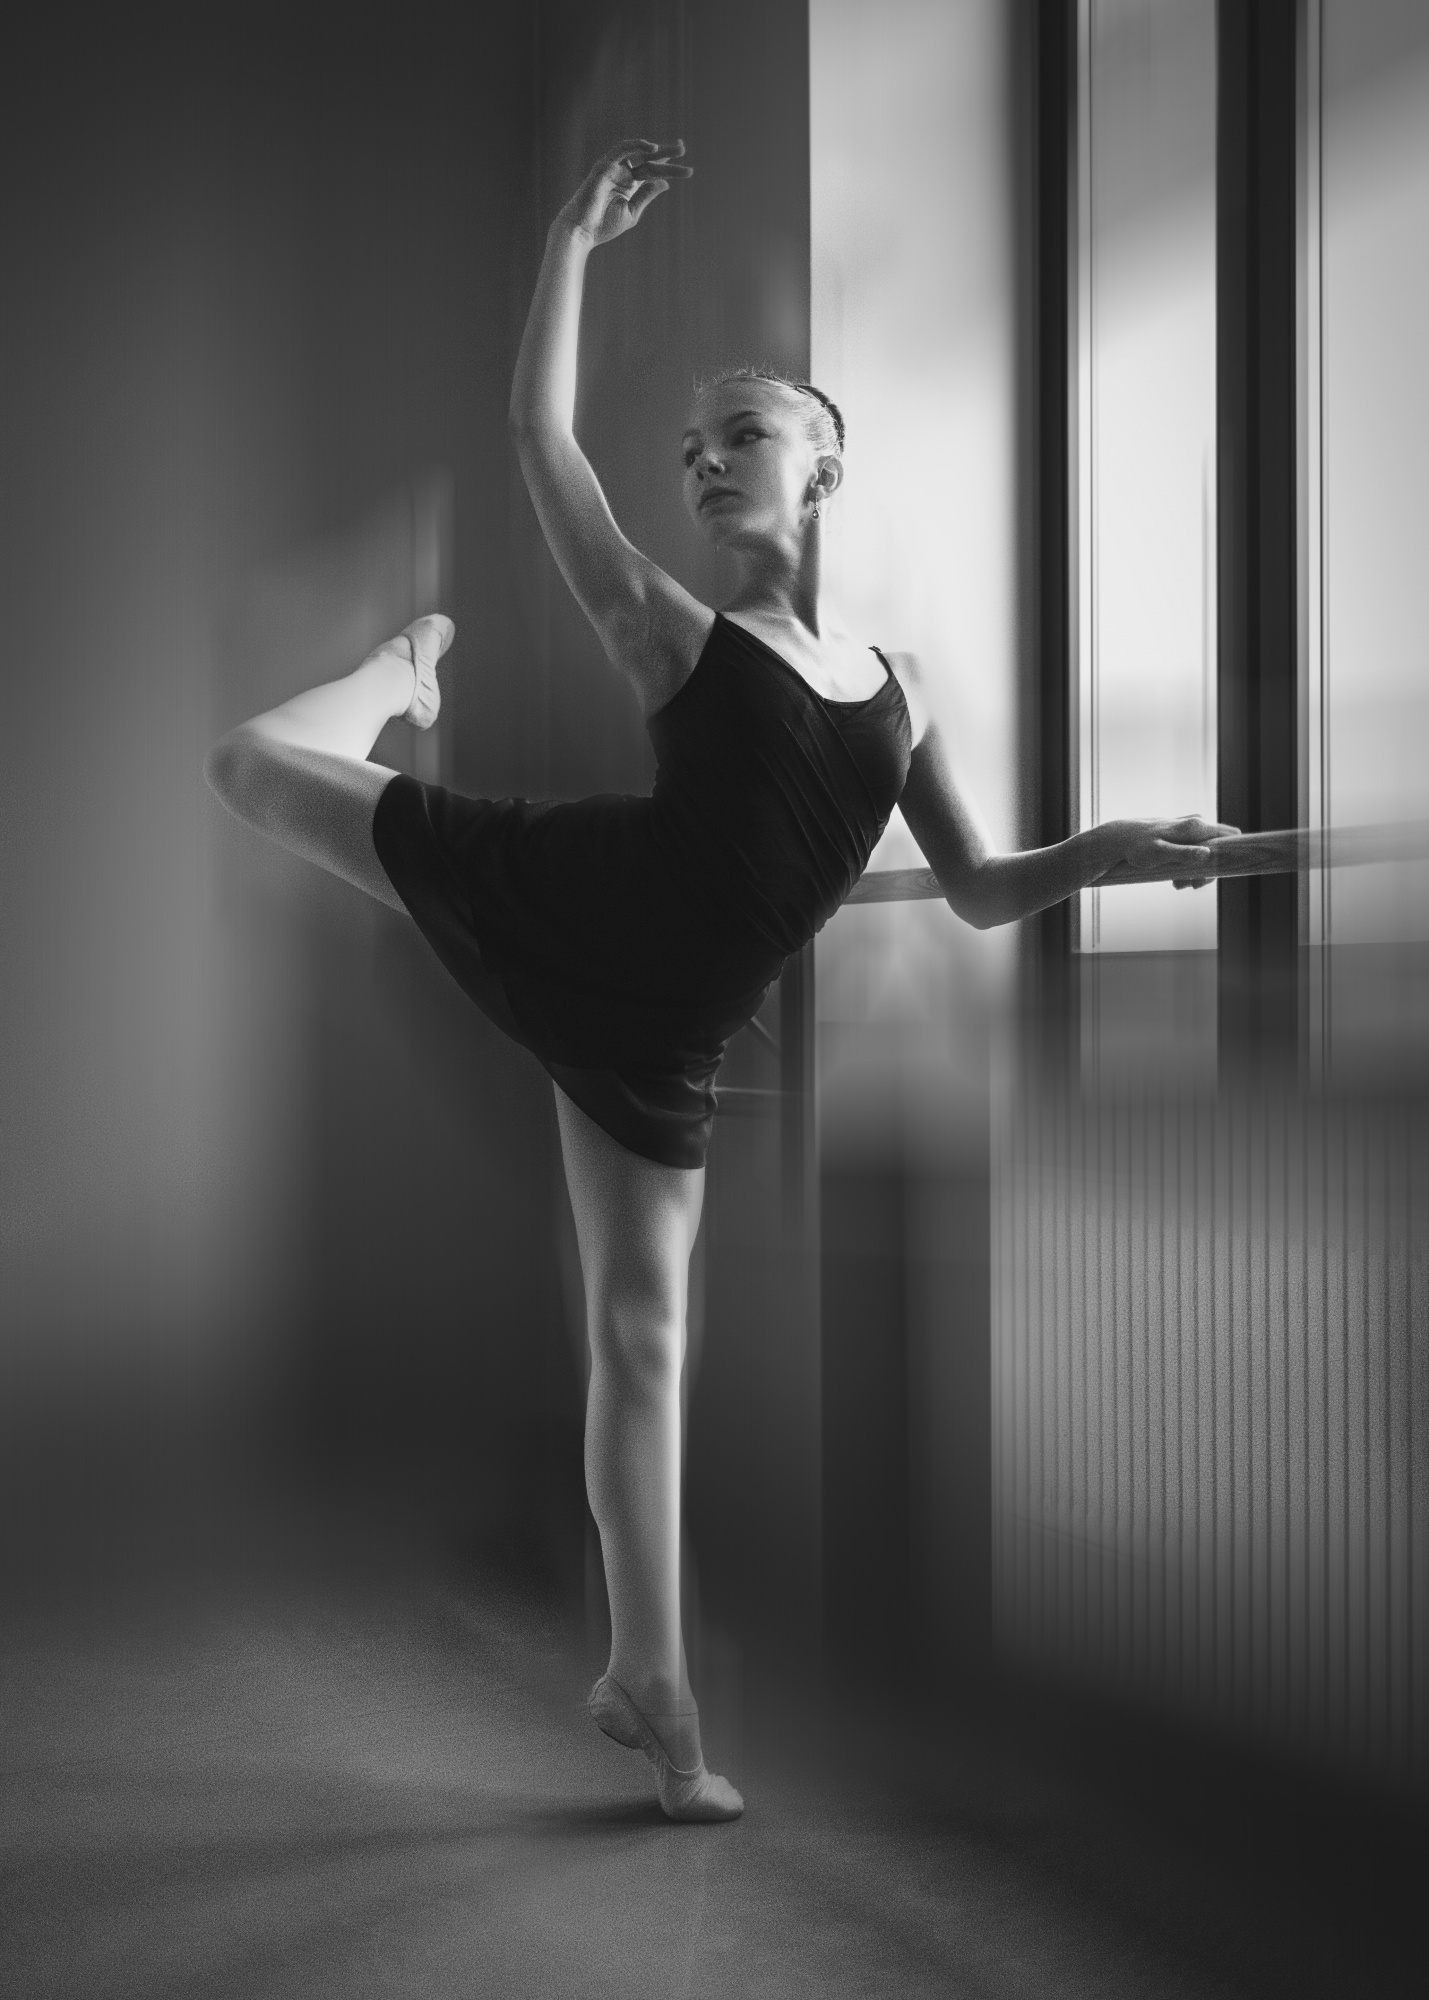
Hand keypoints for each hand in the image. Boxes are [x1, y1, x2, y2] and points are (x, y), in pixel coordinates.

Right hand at [556, 138, 691, 248]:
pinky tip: (652, 148)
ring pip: (638, 154)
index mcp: (629, 185)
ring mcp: (613, 168)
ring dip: (656, 149)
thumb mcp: (632, 212)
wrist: (582, 231)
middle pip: (648, 160)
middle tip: (684, 148)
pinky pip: (621, 150)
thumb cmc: (603, 226)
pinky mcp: (604, 166)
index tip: (687, 168)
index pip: (651, 170)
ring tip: (676, 149)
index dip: (667, 165)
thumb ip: (647, 195)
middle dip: (667, 154)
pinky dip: (636, 146)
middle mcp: (622, 173)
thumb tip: (665, 183)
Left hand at [1100, 814, 1240, 889]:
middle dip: (1207, 870)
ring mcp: (1191, 828)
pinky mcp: (1184, 835)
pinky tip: (1174, 877)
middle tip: (1189, 886)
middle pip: (1218, 850)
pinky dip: (1188, 867)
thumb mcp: (1160, 854)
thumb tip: (1208, 854)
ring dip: (1195, 872)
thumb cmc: (1139, 846)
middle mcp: (1197, 823)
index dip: (1231, 856)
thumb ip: (1184, 854)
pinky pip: (1195, 853)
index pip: (1231, 837)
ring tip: (1176, 884)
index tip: (1214, 874)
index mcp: (1196, 826)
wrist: (1121, 838)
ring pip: (1205, 854)